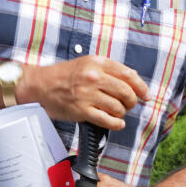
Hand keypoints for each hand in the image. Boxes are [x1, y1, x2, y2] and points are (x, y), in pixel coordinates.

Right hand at [29, 55, 148, 131]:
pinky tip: (116, 123)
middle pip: (126, 92)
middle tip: (129, 105)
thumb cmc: (62, 75)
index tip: (146, 95)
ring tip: (117, 112)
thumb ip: (108, 69)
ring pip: (118, 107)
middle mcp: (93, 77)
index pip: (128, 74)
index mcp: (97, 62)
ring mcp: (88, 94)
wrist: (40, 85)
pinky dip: (116, 124)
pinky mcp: (82, 110)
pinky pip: (107, 120)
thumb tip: (132, 77)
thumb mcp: (86, 63)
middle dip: (132, 101)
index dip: (141, 86)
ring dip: (121, 112)